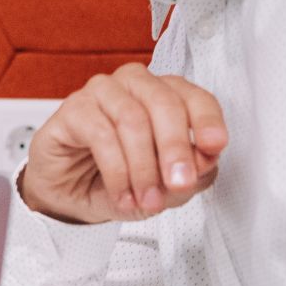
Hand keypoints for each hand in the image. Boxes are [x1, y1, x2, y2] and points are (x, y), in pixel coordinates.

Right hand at [20, 64, 226, 222]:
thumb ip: (192, 174)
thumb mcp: (165, 186)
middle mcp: (136, 86)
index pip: (194, 97)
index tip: (214, 146)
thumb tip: (205, 161)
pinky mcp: (74, 108)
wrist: (71, 194)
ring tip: (147, 200)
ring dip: (143, 167)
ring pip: (132, 119)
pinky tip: (122, 195)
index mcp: (166, 95)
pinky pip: (100, 134)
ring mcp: (102, 92)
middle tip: (179, 183)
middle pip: (164, 103)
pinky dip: (116, 172)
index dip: (207, 120)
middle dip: (175, 148)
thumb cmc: (119, 179)